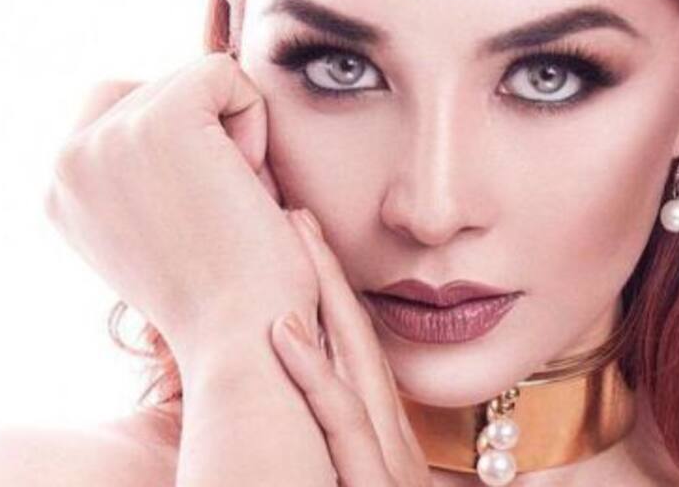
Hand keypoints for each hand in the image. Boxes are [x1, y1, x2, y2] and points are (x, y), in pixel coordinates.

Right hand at [44, 54, 318, 363]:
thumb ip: (144, 174)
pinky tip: (247, 181)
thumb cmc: (231, 298)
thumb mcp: (163, 229)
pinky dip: (255, 118)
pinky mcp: (159, 120)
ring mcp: (106, 138)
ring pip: (192, 80)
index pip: (120, 112)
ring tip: (232, 202)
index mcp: (61, 193)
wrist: (245, 341)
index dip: (184, 148)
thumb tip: (171, 107)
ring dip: (232, 131)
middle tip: (221, 209)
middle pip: (155, 87)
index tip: (198, 217)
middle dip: (206, 134)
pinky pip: (224, 73)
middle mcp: (67, 162)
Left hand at [272, 209, 432, 486]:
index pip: (360, 358)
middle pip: (361, 342)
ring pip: (356, 365)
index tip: (305, 251)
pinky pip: (344, 423)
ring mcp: (390, 465)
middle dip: (330, 274)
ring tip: (294, 237)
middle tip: (298, 217)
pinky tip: (284, 330)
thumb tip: (301, 417)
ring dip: (325, 294)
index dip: (336, 298)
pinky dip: (314, 374)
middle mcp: (395, 447)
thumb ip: (339, 456)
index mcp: (390, 447)